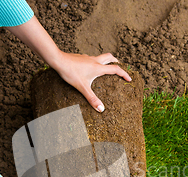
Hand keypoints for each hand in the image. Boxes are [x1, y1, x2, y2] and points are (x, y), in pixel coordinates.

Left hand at [6, 17, 130, 112]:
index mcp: (98, 68)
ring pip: (100, 57)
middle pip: (109, 57)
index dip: (124, 74)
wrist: (58, 60)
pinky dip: (95, 62)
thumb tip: (101, 109)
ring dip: (106, 61)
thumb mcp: (82, 87)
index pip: (115, 70)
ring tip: (106, 67)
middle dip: (116, 61)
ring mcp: (87, 58)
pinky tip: (89, 68)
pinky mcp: (81, 58)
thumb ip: (92, 98)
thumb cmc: (70, 73)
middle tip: (119, 65)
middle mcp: (94, 61)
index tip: (129, 79)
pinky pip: (91, 59)